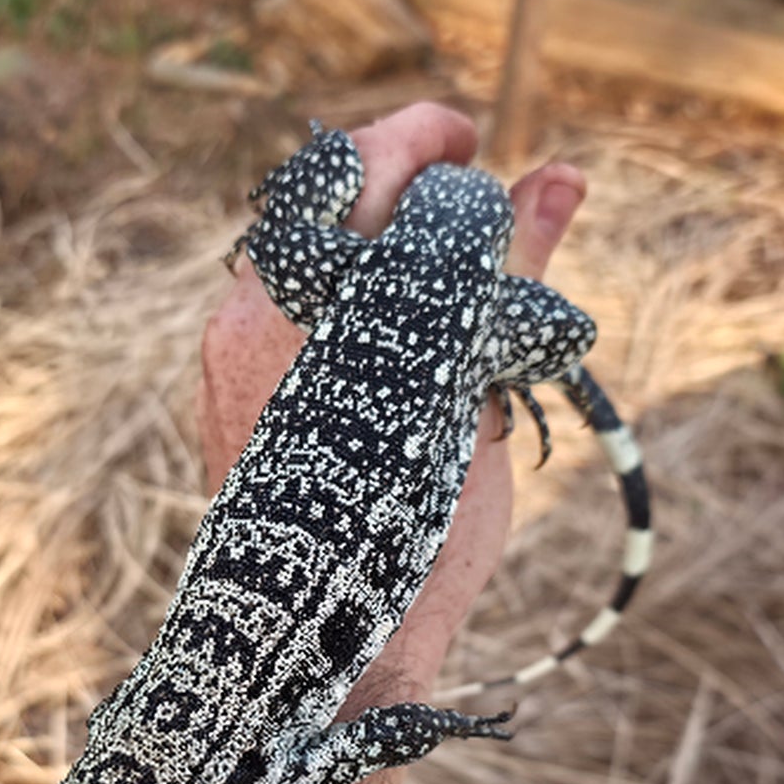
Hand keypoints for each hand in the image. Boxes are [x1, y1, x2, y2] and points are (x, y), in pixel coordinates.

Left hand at [198, 102, 586, 691]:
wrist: (316, 646)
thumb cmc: (413, 533)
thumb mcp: (478, 394)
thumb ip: (510, 274)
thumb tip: (559, 175)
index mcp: (319, 298)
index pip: (362, 165)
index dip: (424, 137)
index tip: (473, 141)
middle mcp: (255, 307)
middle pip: (324, 195)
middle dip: (398, 178)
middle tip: (465, 183)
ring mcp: (228, 345)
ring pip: (304, 246)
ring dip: (371, 234)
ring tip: (439, 263)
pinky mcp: (224, 380)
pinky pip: (285, 299)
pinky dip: (343, 286)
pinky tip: (395, 319)